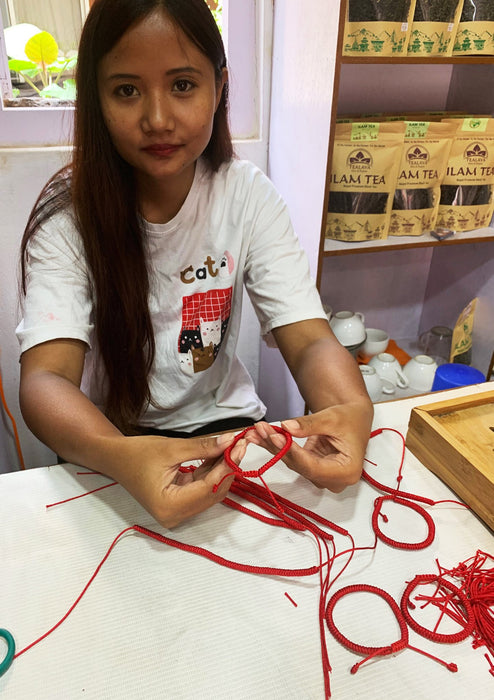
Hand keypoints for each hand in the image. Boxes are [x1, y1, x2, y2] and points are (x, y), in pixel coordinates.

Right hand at [106, 433, 245, 527]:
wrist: (115, 458)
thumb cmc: (137, 453)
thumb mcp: (171, 448)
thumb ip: (203, 447)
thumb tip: (230, 441)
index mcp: (170, 506)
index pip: (209, 487)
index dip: (227, 466)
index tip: (240, 445)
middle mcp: (175, 516)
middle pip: (213, 493)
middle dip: (228, 467)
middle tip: (239, 443)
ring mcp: (177, 512)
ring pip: (210, 491)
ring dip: (222, 469)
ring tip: (232, 446)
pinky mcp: (179, 504)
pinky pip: (202, 488)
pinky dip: (211, 472)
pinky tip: (220, 453)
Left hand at [253, 402, 372, 491]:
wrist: (353, 418)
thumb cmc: (350, 419)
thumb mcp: (331, 418)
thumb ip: (309, 425)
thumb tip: (287, 427)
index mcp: (347, 471)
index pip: (313, 467)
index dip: (293, 453)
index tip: (276, 437)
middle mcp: (333, 479)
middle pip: (300, 466)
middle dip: (278, 447)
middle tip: (261, 429)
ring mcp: (321, 475)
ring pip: (292, 462)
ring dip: (273, 446)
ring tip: (258, 430)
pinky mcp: (311, 468)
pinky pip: (291, 458)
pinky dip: (276, 445)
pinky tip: (260, 436)